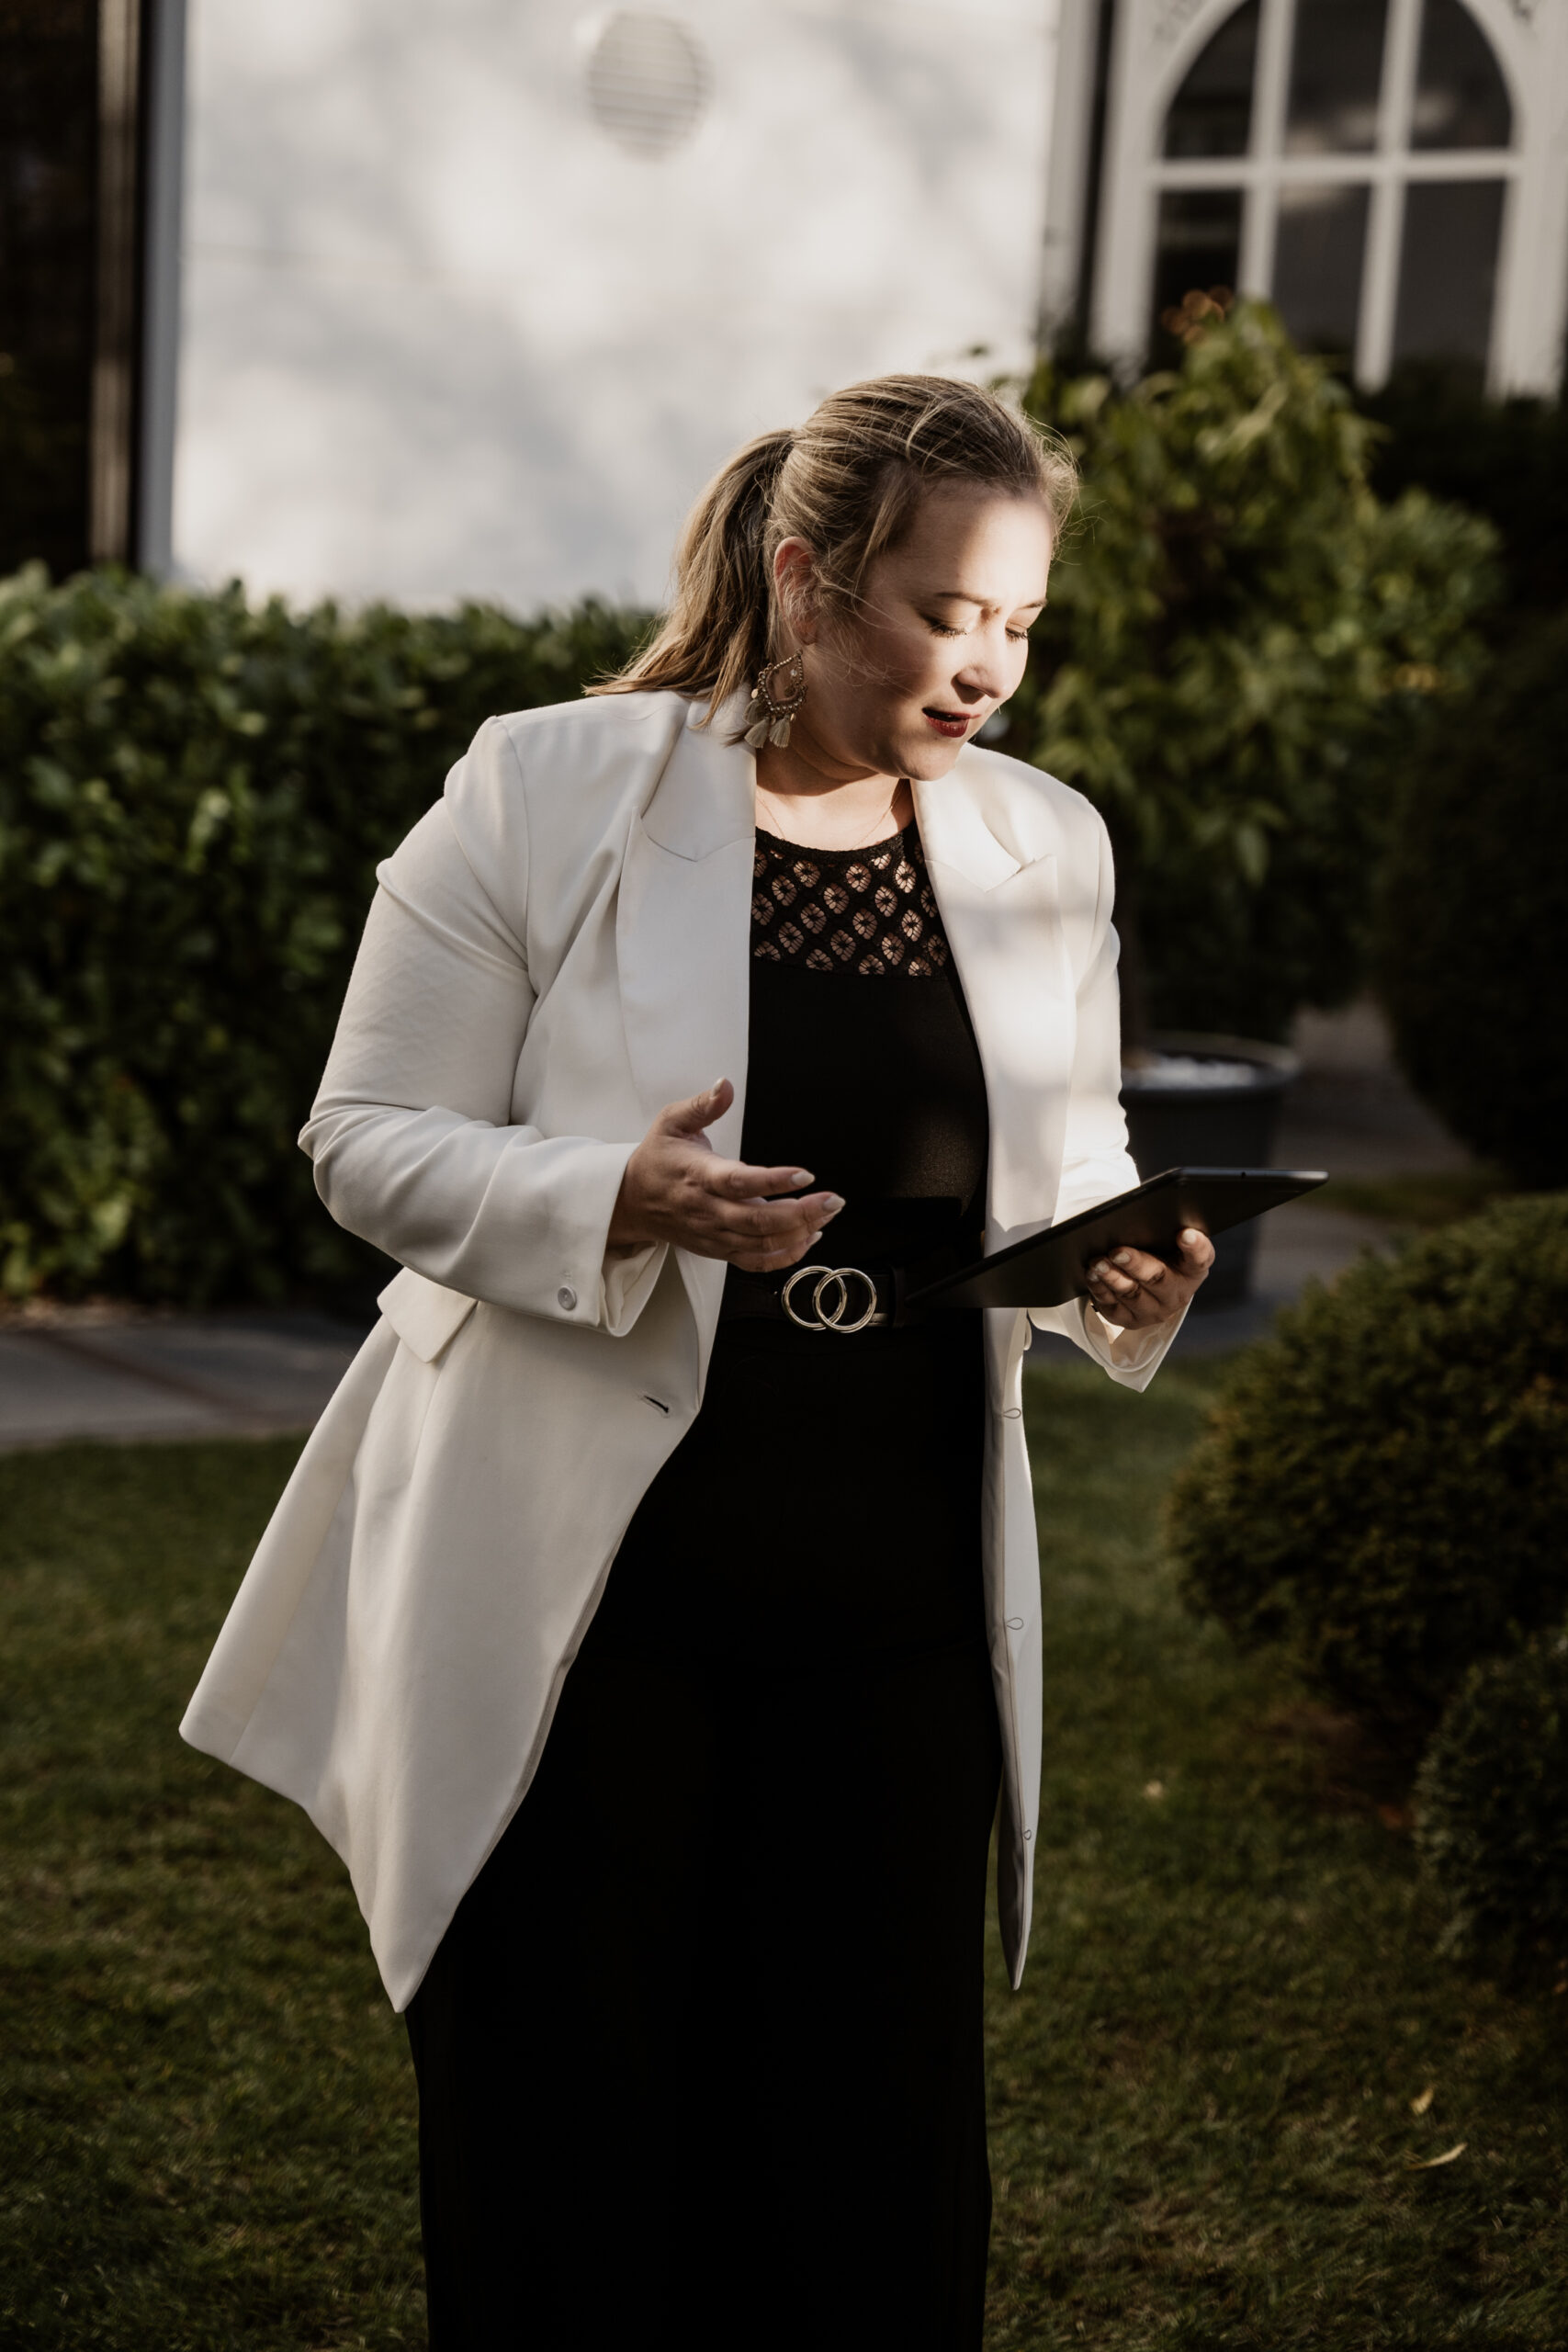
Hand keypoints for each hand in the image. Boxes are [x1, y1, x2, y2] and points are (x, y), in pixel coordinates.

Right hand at [607, 1080, 842, 1272]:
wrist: (632, 1201)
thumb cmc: (658, 1159)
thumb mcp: (672, 1122)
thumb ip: (702, 1105)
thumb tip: (725, 1085)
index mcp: (699, 1175)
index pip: (739, 1182)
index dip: (774, 1181)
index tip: (805, 1175)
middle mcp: (708, 1210)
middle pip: (758, 1220)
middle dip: (801, 1213)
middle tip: (833, 1200)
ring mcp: (714, 1234)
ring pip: (761, 1243)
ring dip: (800, 1232)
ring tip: (828, 1213)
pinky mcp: (718, 1249)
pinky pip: (755, 1261)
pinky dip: (785, 1256)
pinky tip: (809, 1238)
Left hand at [1084, 1227, 1214, 1329]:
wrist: (1152, 1289)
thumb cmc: (1161, 1258)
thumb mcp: (1169, 1245)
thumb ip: (1164, 1233)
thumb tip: (1140, 1215)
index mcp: (1192, 1270)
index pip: (1200, 1258)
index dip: (1195, 1246)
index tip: (1185, 1233)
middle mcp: (1177, 1294)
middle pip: (1158, 1278)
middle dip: (1136, 1264)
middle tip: (1118, 1252)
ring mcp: (1154, 1310)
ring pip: (1131, 1294)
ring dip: (1112, 1278)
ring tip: (1098, 1263)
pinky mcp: (1132, 1320)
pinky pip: (1113, 1307)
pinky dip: (1100, 1290)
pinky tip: (1092, 1276)